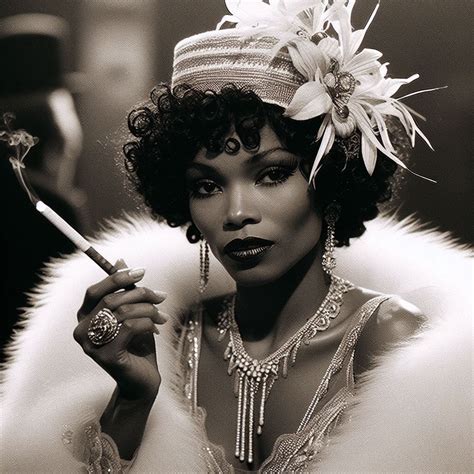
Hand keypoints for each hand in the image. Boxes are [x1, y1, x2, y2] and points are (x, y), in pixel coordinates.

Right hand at [73, 259, 167, 401]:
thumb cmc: (137, 343)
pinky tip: (157, 329)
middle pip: (111, 299)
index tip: (142, 271)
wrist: (143, 379)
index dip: (118, 278)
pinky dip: (148, 324)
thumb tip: (120, 260)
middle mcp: (82, 330)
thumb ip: (125, 289)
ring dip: (149, 310)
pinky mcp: (105, 356)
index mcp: (85, 316)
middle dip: (141, 293)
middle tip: (161, 297)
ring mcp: (90, 345)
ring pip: (123, 312)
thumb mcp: (133, 312)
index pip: (95, 290)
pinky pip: (130, 328)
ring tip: (162, 315)